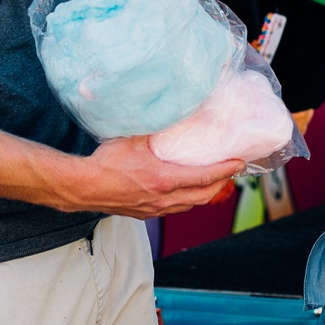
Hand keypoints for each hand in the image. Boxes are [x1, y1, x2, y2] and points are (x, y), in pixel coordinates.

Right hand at [75, 136, 243, 218]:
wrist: (84, 187)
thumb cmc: (106, 163)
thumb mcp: (133, 139)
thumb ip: (154, 127)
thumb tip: (169, 110)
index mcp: (164, 180)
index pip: (204, 178)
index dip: (225, 171)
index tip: (239, 163)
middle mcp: (164, 199)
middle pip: (203, 196)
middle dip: (221, 183)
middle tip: (231, 170)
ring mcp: (155, 209)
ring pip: (190, 205)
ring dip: (205, 194)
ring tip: (212, 181)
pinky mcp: (145, 214)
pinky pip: (175, 209)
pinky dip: (187, 200)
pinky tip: (185, 191)